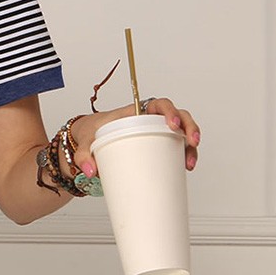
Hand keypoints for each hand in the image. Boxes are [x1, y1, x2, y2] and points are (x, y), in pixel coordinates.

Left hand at [69, 98, 200, 179]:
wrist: (88, 140)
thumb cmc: (91, 133)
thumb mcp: (86, 140)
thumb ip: (84, 155)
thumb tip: (90, 170)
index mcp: (135, 112)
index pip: (160, 104)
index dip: (170, 112)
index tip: (173, 125)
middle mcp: (149, 120)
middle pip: (179, 116)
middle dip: (189, 127)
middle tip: (191, 142)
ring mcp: (156, 132)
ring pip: (181, 132)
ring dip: (190, 146)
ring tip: (189, 162)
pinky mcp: (157, 145)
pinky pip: (175, 146)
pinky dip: (184, 155)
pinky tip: (186, 166)